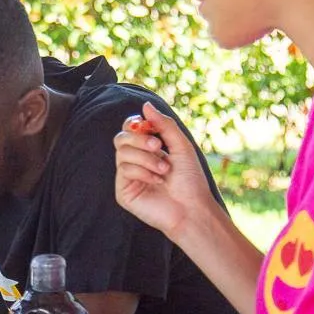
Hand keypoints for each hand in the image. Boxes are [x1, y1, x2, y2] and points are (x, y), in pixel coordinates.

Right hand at [113, 102, 216, 242]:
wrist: (192, 208)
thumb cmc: (190, 180)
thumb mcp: (180, 146)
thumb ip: (164, 125)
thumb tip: (145, 105)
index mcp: (147, 150)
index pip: (129, 129)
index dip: (134, 123)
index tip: (149, 127)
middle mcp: (135, 162)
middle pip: (121, 138)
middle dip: (139, 139)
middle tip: (158, 146)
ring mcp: (128, 177)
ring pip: (122, 153)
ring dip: (146, 158)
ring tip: (164, 169)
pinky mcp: (123, 192)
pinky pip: (124, 170)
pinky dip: (142, 172)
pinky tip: (157, 181)